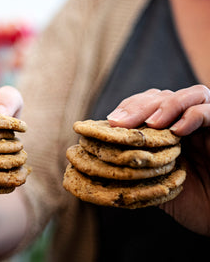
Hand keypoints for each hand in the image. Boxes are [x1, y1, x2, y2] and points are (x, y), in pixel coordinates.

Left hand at [107, 85, 209, 235]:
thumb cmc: (193, 203)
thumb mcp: (156, 182)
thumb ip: (136, 165)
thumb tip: (98, 160)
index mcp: (169, 130)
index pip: (147, 104)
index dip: (128, 108)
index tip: (109, 124)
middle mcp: (188, 122)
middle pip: (164, 96)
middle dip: (139, 106)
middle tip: (119, 122)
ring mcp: (208, 125)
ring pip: (190, 94)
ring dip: (165, 105)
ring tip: (149, 123)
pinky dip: (194, 115)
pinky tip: (178, 130)